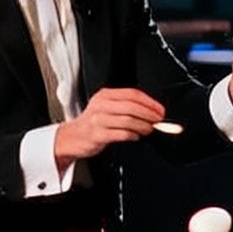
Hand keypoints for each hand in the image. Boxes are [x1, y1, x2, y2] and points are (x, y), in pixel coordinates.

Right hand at [54, 87, 168, 163]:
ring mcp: (98, 120)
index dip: (150, 102)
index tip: (160, 110)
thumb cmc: (93, 123)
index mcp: (105, 95)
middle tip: (158, 121)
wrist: (72, 137)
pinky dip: (132, 135)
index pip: (132, 94)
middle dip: (149, 114)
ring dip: (143, 126)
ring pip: (128, 120)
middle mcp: (101, 105)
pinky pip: (121, 134)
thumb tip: (152, 112)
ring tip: (148, 129)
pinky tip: (135, 136)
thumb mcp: (107, 108)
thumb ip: (126, 107)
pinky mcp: (97, 135)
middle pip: (132, 106)